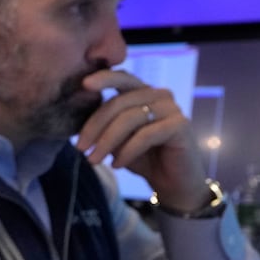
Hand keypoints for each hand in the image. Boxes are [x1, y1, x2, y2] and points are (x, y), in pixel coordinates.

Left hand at [74, 71, 208, 211]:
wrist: (172, 181)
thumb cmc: (142, 157)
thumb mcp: (117, 139)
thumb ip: (104, 124)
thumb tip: (79, 116)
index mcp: (143, 92)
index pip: (122, 78)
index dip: (103, 78)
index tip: (83, 85)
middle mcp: (159, 94)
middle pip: (119, 102)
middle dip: (95, 127)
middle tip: (80, 148)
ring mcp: (172, 108)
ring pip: (130, 118)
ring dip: (107, 142)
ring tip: (94, 160)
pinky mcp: (180, 125)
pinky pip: (146, 135)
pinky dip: (127, 151)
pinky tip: (117, 165)